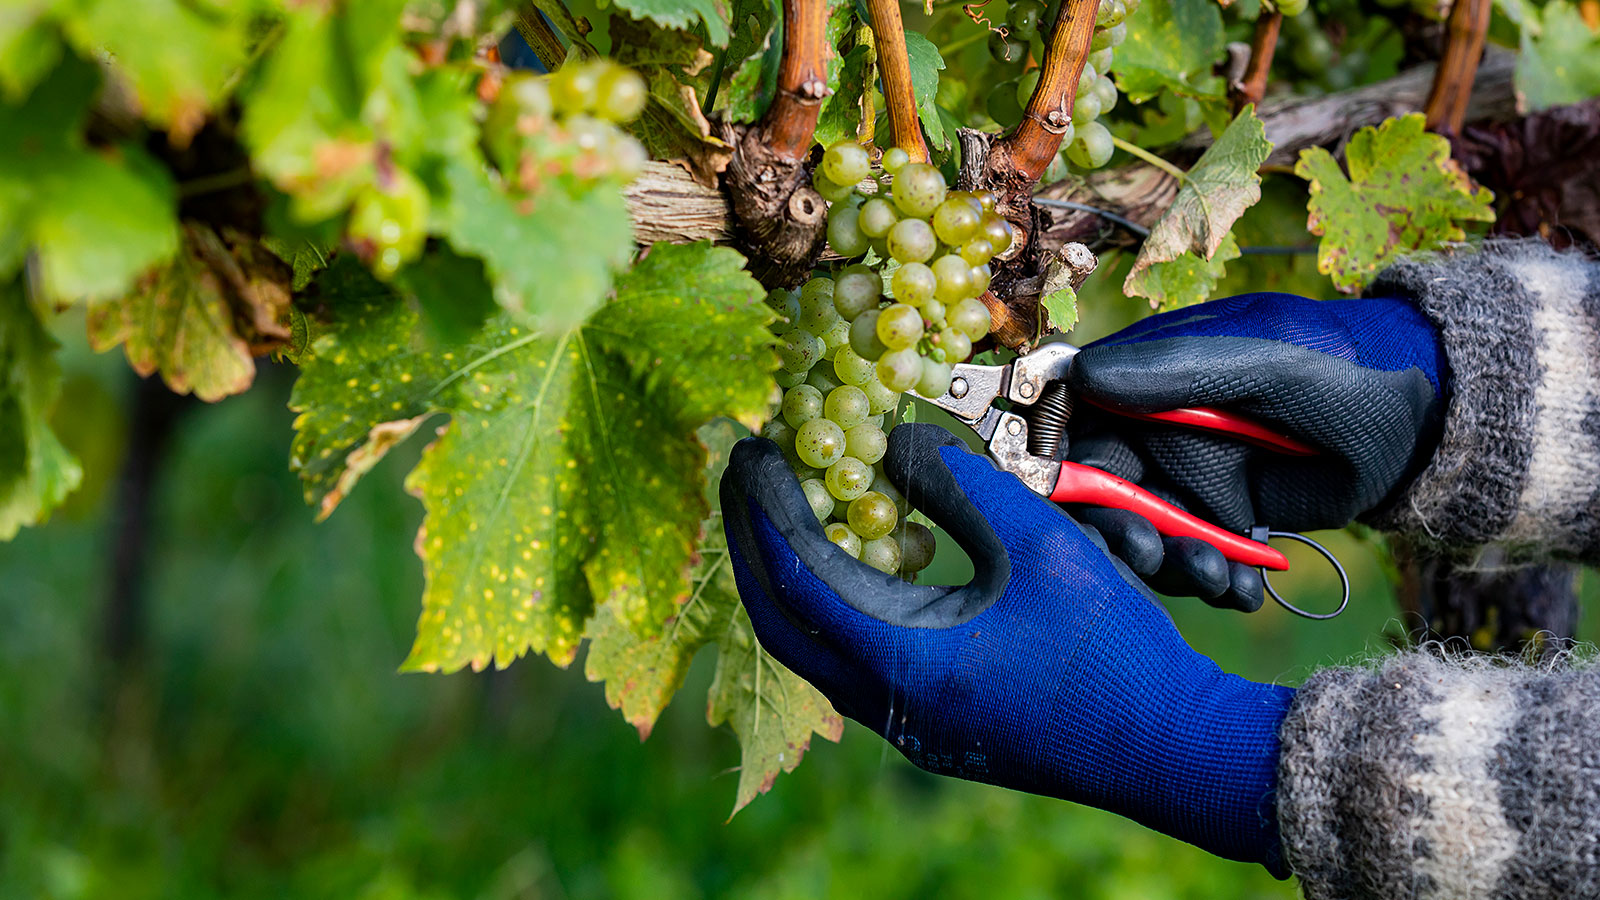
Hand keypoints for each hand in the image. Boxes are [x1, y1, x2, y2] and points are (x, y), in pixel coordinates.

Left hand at [721, 423, 1293, 873]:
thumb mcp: (1038, 544)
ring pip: (815, 649)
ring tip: (793, 513)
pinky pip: (853, 663)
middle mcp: (883, 703)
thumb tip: (890, 443)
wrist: (1168, 748)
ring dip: (793, 581)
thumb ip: (957, 486)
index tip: (751, 450)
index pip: (795, 575)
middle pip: (782, 622)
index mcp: (897, 658)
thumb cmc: (1110, 647)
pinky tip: (861, 563)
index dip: (765, 507)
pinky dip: (838, 608)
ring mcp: (905, 724)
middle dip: (755, 546)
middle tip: (749, 481)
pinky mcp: (930, 727)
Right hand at [1065, 292, 1445, 609]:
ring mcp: (1192, 482)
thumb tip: (1082, 377)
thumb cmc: (1340, 372)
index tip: (1080, 509)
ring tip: (1218, 579)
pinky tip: (1247, 591)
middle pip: (1107, 497)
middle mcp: (1157, 437)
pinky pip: (1204, 561)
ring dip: (1175, 567)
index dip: (1066, 475)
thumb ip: (1173, 371)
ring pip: (1154, 538)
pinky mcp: (1227, 522)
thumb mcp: (1260, 365)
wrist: (1418, 421)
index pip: (1077, 432)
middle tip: (1150, 555)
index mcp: (1148, 386)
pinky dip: (1220, 584)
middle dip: (1122, 533)